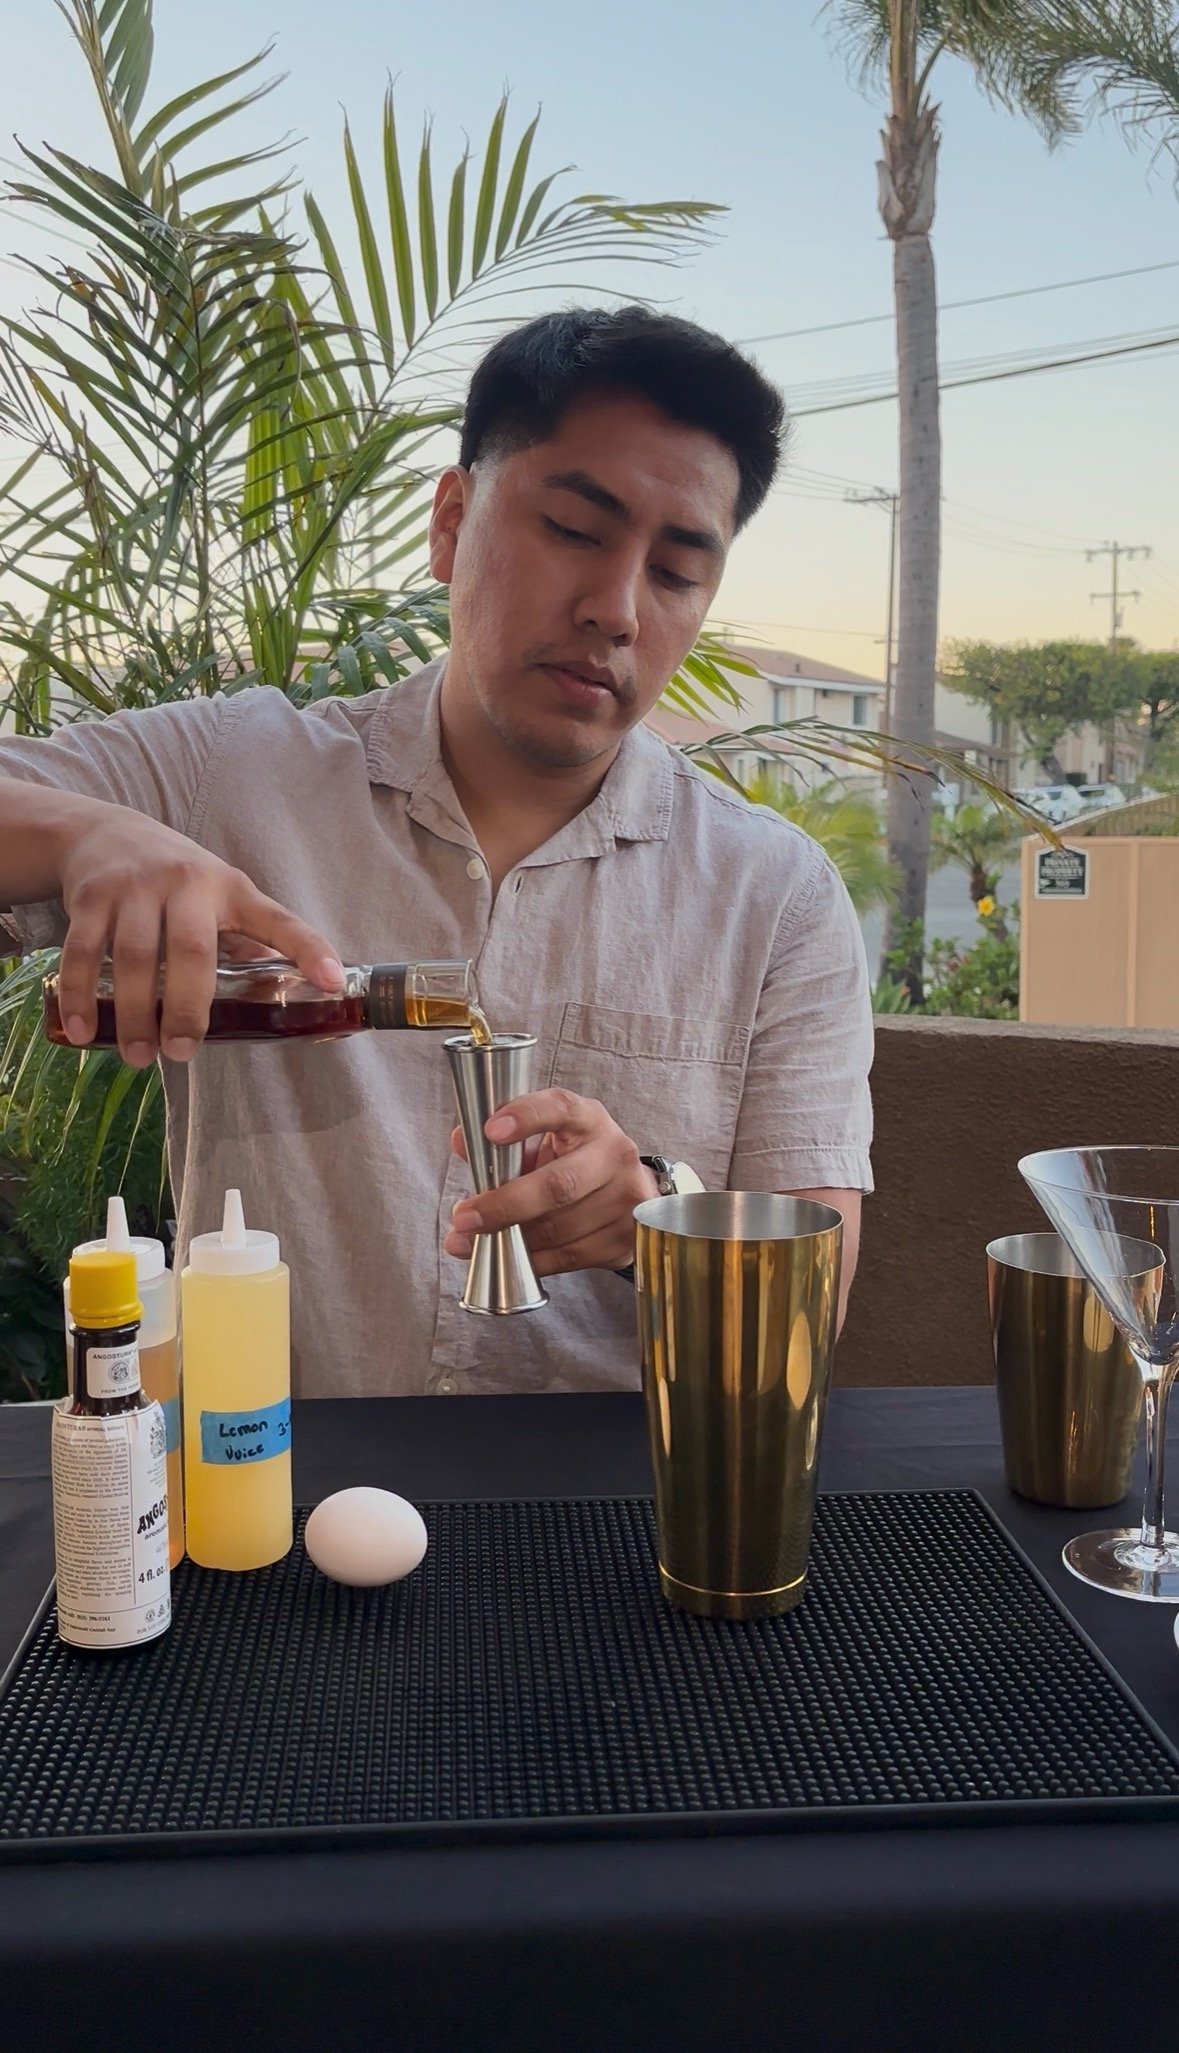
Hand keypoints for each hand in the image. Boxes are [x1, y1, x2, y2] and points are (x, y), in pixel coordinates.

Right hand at [55, 806, 343, 1065]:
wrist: (102, 831)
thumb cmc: (176, 880)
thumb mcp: (219, 896)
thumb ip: (243, 943)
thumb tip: (280, 998)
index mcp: (232, 890)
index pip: (278, 920)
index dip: (308, 949)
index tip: (333, 982)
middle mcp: (187, 883)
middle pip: (192, 950)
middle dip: (187, 1007)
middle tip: (182, 1052)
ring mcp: (136, 887)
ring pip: (134, 956)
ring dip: (134, 1013)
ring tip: (140, 1057)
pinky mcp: (92, 895)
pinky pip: (82, 952)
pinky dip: (80, 996)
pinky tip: (85, 1033)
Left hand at [444, 1089, 658, 1277]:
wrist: (629, 1191)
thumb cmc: (577, 1159)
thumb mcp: (545, 1138)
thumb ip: (505, 1139)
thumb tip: (462, 1142)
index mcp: (590, 1120)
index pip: (560, 1108)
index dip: (525, 1117)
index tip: (490, 1131)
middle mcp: (613, 1155)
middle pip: (559, 1184)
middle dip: (505, 1204)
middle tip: (464, 1215)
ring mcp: (624, 1200)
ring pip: (558, 1228)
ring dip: (508, 1239)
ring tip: (469, 1242)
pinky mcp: (622, 1238)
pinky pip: (567, 1257)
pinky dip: (529, 1259)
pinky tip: (504, 1257)